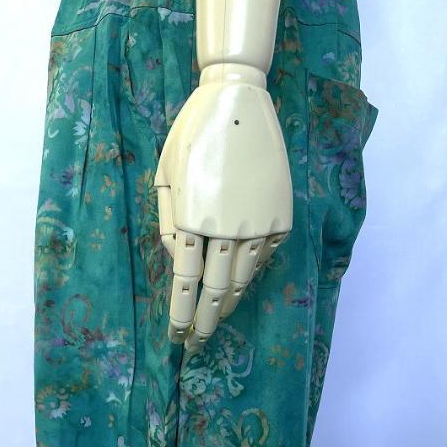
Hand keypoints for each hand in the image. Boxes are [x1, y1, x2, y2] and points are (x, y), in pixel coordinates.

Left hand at [153, 62, 292, 355]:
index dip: (181, 315)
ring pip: (244, 278)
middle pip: (216, 291)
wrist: (238, 100)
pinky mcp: (281, 215)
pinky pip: (266, 256)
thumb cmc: (191, 134)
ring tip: (218, 318)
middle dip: (205, 323)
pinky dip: (252, 272)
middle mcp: (227, 227)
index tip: (177, 338)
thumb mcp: (165, 176)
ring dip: (229, 303)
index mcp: (192, 219)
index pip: (186, 283)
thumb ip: (169, 224)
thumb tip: (178, 262)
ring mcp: (258, 223)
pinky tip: (241, 282)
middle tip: (198, 345)